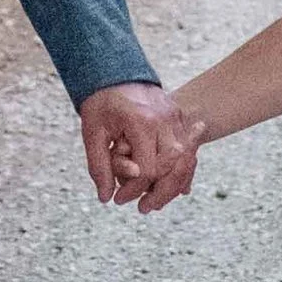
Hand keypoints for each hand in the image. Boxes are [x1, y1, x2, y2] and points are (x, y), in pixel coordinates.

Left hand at [78, 82, 195, 209]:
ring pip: (185, 161)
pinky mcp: (179, 119)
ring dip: (174, 187)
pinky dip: (185, 172)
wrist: (116, 72)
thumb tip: (105, 198)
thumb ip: (99, 166)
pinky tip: (180, 190)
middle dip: (158, 193)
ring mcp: (175, 118)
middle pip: (172, 168)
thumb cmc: (102, 103)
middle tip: (143, 208)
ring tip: (157, 203)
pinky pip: (189, 151)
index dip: (133, 190)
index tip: (118, 199)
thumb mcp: (93, 133)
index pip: (147, 169)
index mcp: (141, 122)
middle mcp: (164, 120)